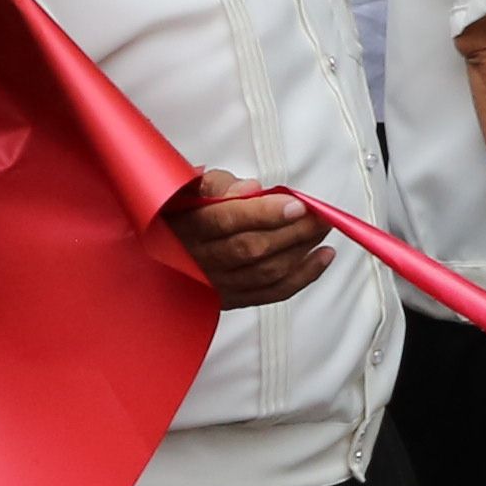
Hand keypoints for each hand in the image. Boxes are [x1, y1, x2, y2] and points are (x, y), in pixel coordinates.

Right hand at [173, 181, 330, 309]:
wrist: (162, 246)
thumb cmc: (182, 211)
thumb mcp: (191, 187)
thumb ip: (220, 185)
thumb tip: (252, 189)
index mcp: (188, 225)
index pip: (228, 219)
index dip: (266, 213)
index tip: (297, 204)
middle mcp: (199, 258)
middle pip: (253, 248)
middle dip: (294, 231)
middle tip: (321, 215)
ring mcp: (214, 283)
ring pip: (266, 272)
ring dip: (302, 251)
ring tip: (323, 230)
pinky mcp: (229, 299)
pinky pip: (272, 293)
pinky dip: (303, 276)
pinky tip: (322, 257)